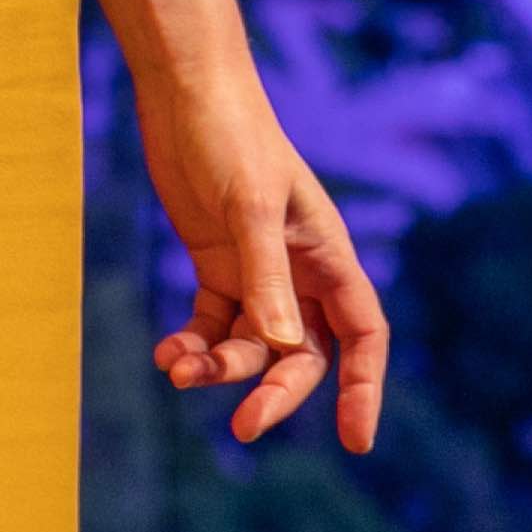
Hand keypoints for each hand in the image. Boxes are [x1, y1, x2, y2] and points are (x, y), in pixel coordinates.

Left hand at [140, 75, 388, 451]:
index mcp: (328, 253)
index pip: (363, 333)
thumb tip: (285, 349)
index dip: (365, 387)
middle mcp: (299, 270)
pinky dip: (192, 346)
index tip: (357, 440)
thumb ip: (265, 277)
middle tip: (244, 426)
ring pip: (251, 346)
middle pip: (303, 355)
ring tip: (177, 368)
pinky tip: (166, 354)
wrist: (186, 91)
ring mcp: (257, 271)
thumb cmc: (231, 136)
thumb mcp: (248, 205)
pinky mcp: (216, 265)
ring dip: (219, 367)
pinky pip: (212, 327)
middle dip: (276, 391)